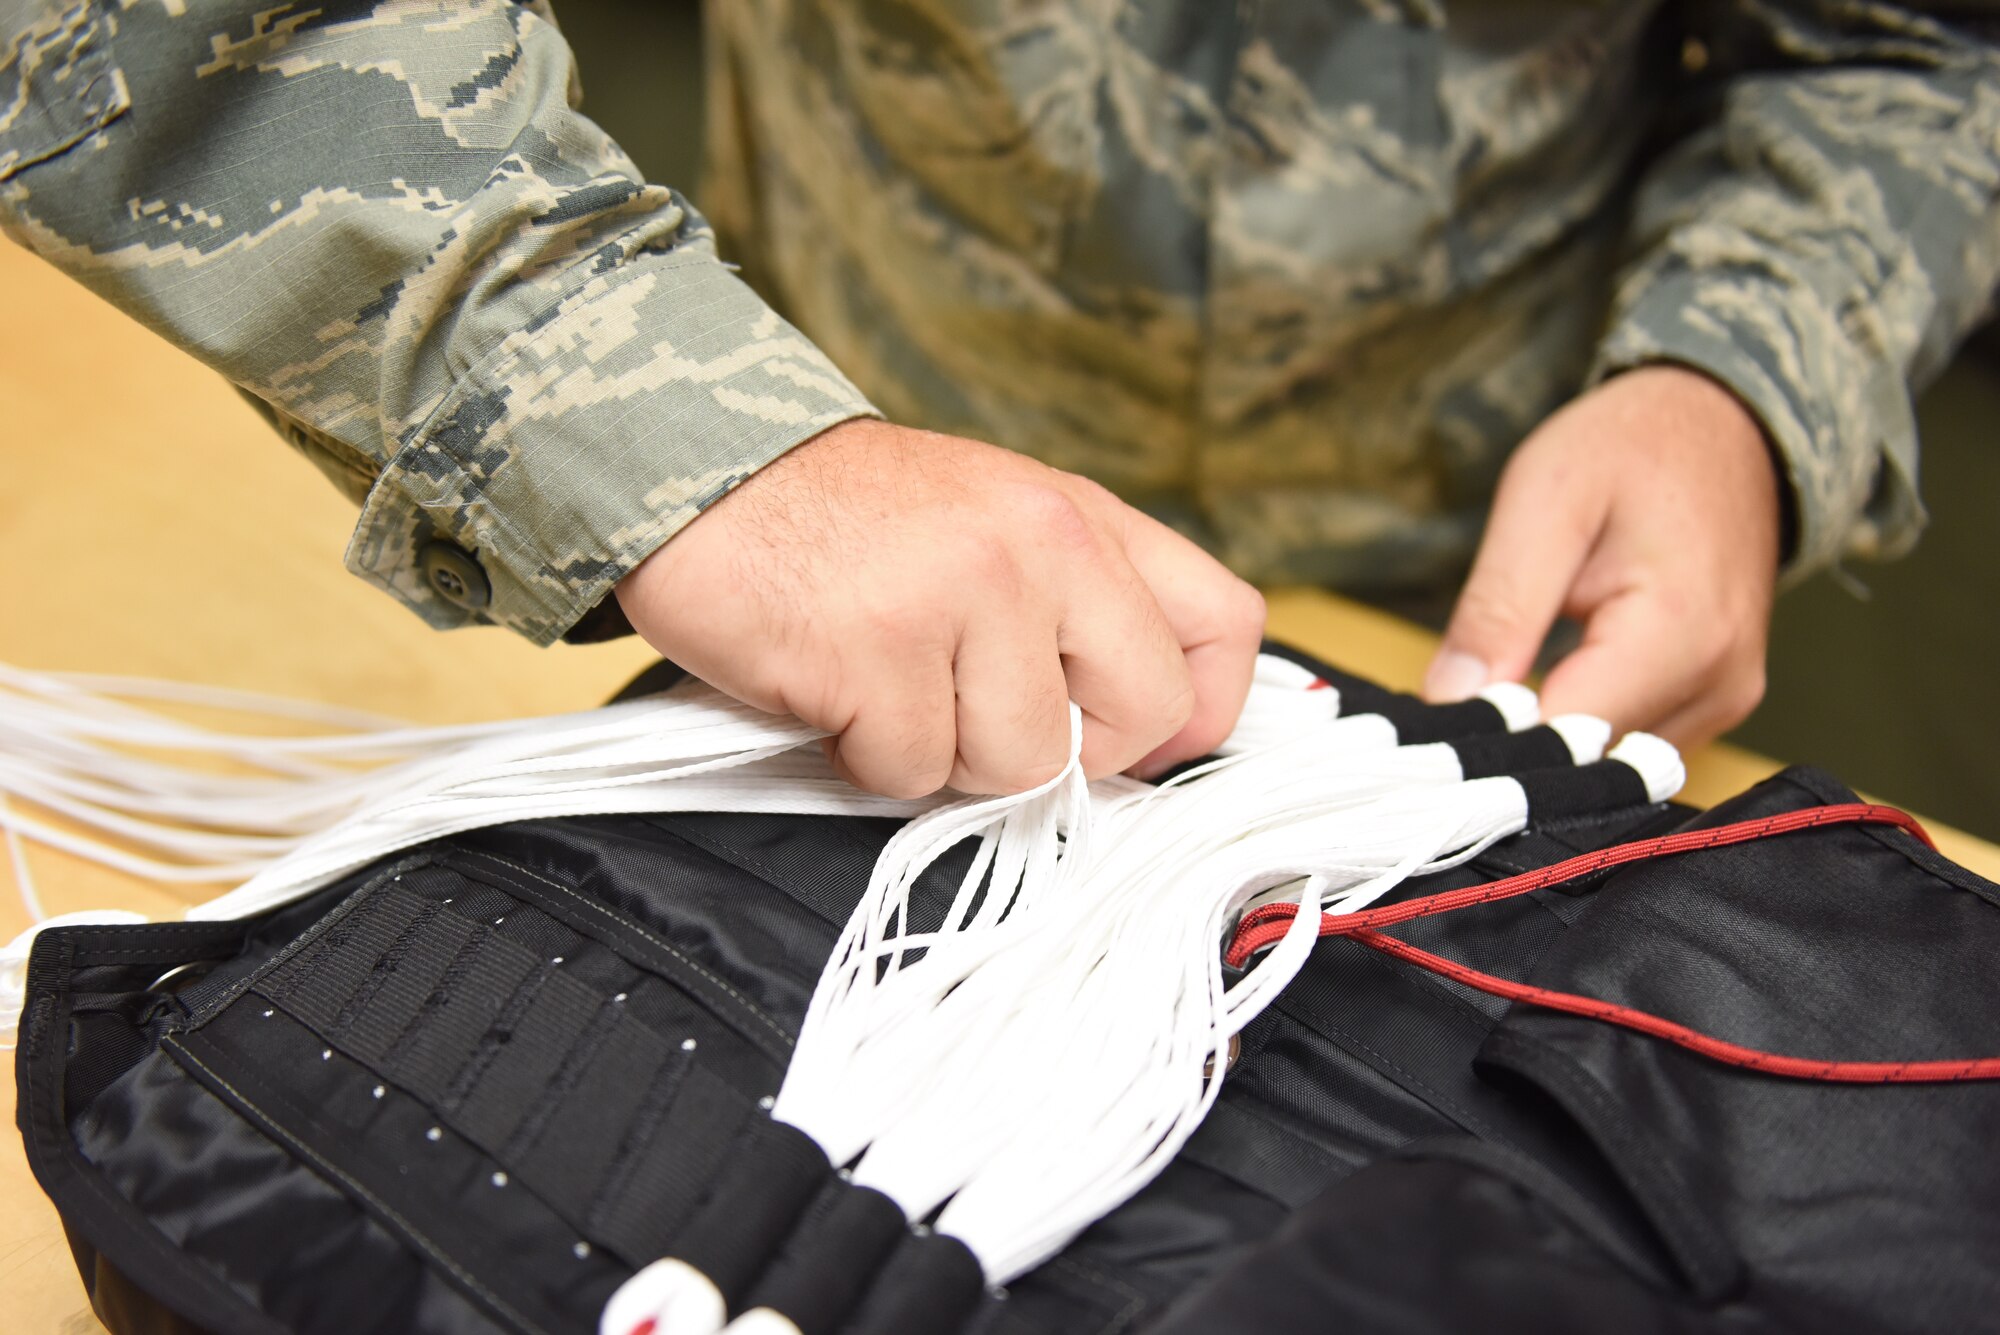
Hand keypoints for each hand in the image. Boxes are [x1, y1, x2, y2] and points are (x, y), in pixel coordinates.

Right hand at [615, 418, 1265, 796]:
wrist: (697, 465)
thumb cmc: (843, 516)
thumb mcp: (993, 521)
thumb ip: (1076, 603)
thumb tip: (1146, 731)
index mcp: (1081, 515)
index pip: (1222, 623)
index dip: (1198, 711)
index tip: (1141, 742)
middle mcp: (1042, 545)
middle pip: (1138, 719)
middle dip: (1066, 754)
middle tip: (981, 716)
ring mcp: (962, 595)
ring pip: (1018, 765)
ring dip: (944, 753)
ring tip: (885, 682)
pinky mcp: (878, 651)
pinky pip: (909, 771)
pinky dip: (863, 755)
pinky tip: (831, 686)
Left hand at [1424, 365, 1781, 747]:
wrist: (1724, 424)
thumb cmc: (1633, 446)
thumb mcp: (1543, 501)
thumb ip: (1498, 607)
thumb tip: (1450, 701)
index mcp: (1680, 634)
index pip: (1565, 738)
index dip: (1490, 743)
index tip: (1429, 736)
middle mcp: (1719, 683)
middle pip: (1589, 762)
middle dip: (1511, 748)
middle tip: (1443, 717)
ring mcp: (1726, 698)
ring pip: (1609, 762)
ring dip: (1546, 742)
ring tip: (1489, 694)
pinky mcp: (1716, 700)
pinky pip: (1633, 740)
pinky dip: (1580, 728)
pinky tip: (1535, 695)